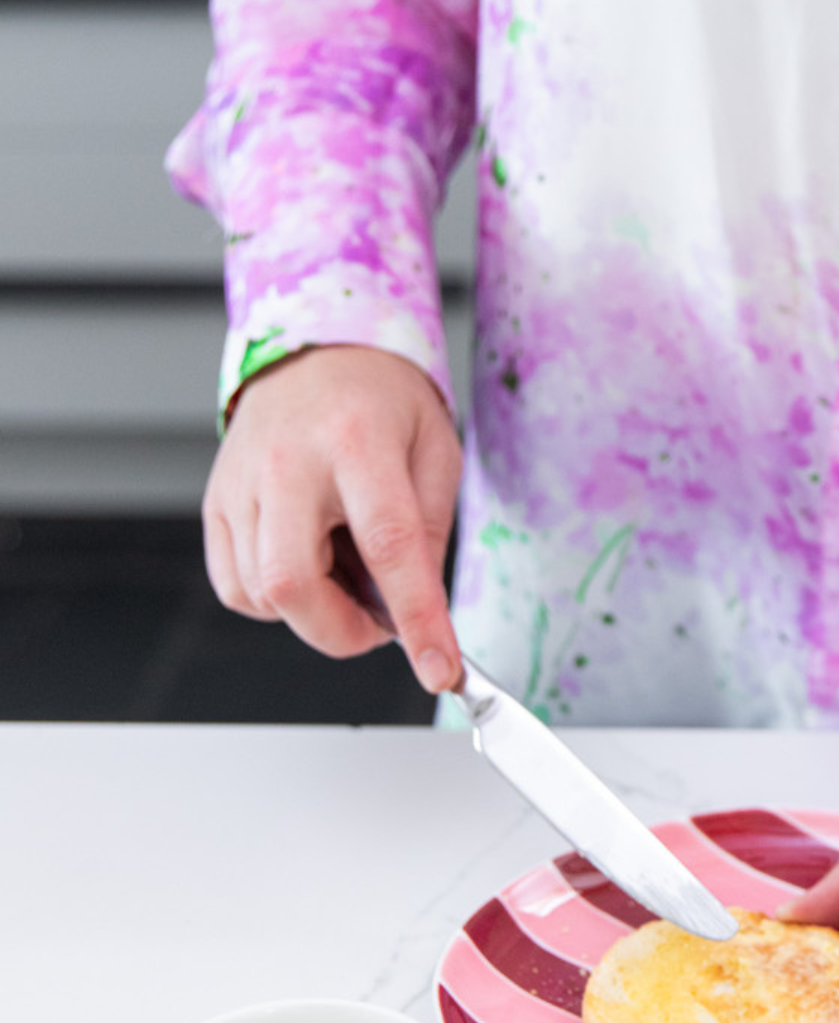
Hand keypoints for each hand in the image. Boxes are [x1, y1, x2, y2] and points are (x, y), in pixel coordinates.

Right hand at [202, 344, 463, 692]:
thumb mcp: (436, 452)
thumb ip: (431, 534)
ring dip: (314, 612)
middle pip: (294, 585)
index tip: (440, 670)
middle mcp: (288, 463)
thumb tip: (418, 613)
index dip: (416, 620)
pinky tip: (307, 563)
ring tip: (344, 569)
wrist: (317, 352)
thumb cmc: (383, 402)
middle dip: (342, 631)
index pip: (389, 547)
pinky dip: (274, 600)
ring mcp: (241, 483)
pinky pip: (235, 587)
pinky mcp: (215, 502)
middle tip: (378, 621)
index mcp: (358, 443)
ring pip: (261, 594)